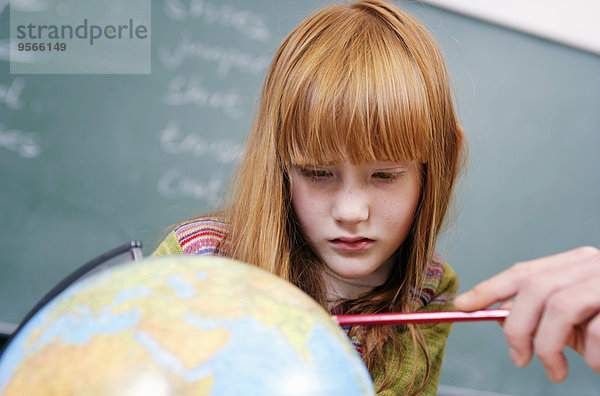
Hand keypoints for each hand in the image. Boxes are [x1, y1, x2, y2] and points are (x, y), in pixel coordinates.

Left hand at [454, 246, 599, 381]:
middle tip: (518, 359)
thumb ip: (542, 315)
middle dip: (517, 327)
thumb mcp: (577, 319)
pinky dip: (589, 356)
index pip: (523, 272)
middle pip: (534, 288)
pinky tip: (595, 365)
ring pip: (559, 308)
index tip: (461, 306)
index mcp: (576, 263)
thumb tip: (501, 318)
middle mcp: (591, 265)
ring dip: (548, 347)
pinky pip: (594, 332)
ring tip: (556, 372)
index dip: (488, 289)